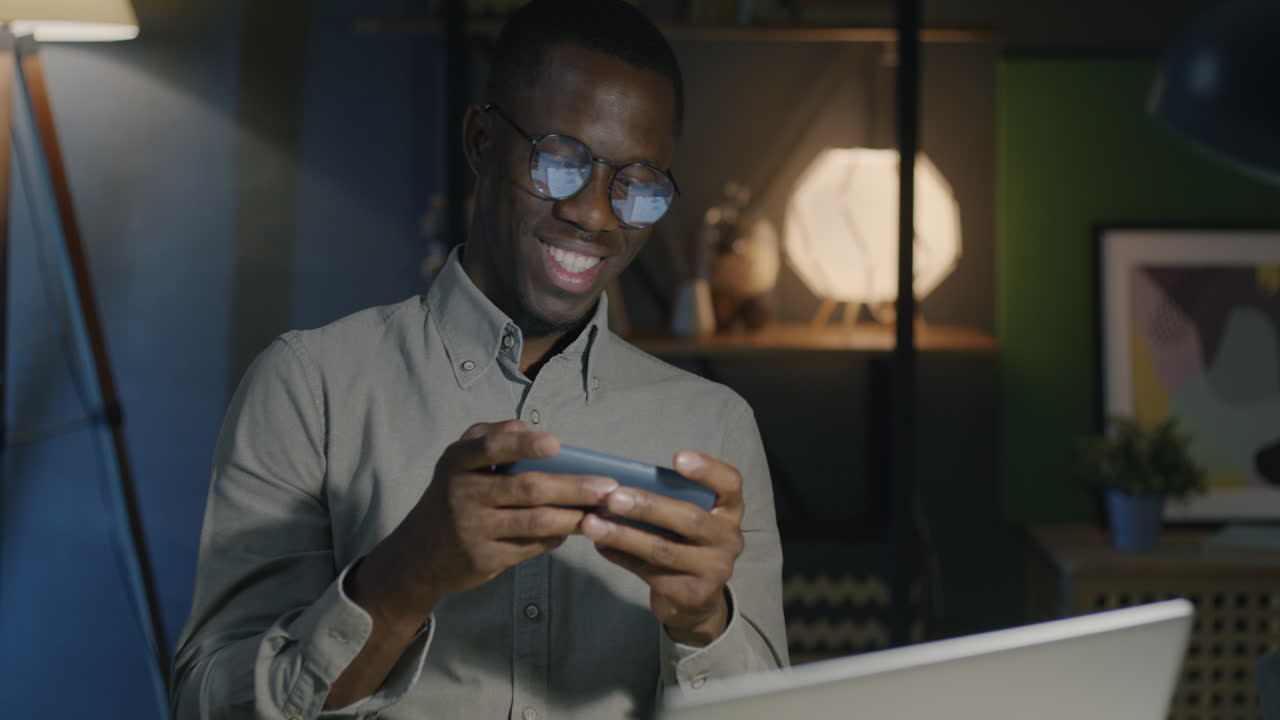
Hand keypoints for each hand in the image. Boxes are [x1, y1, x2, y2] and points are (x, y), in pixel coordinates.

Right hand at [357, 420, 617, 623]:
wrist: (417, 556)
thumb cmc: (451, 497)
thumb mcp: (459, 462)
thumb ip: (491, 438)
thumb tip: (529, 429)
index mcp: (457, 462)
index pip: (490, 449)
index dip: (524, 445)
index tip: (557, 444)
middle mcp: (461, 494)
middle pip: (527, 489)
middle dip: (573, 488)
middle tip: (607, 486)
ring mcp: (472, 530)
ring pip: (535, 521)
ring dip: (573, 516)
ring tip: (601, 510)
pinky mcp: (483, 559)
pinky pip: (530, 546)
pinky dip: (556, 537)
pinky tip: (574, 529)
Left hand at [581, 451, 743, 646]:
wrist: (697, 601)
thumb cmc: (686, 544)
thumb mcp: (689, 520)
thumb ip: (667, 501)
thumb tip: (614, 485)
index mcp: (729, 511)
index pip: (729, 483)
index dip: (707, 469)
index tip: (677, 457)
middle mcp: (728, 539)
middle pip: (690, 519)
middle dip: (648, 506)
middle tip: (613, 497)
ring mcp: (713, 569)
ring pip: (663, 549)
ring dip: (624, 535)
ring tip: (592, 523)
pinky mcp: (690, 594)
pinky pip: (649, 572)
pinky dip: (621, 557)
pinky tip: (600, 545)